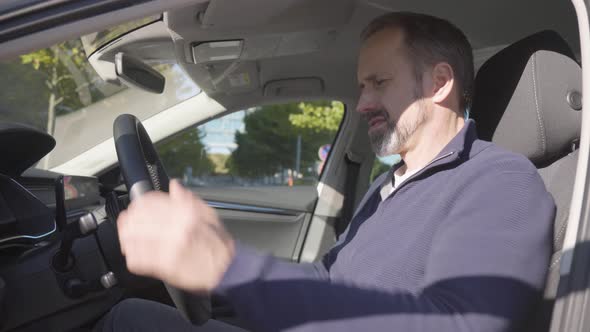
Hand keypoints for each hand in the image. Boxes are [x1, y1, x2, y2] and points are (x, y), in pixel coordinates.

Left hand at [117, 180, 234, 292]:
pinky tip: (134, 253)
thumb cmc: (219, 243)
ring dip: (127, 238)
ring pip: (134, 239)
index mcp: (186, 212)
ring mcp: (169, 247)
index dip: (139, 204)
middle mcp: (176, 227)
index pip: (150, 202)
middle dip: (128, 221)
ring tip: (127, 238)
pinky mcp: (165, 266)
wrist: (228, 269)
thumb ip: (189, 199)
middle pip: (137, 219)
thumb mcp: (209, 214)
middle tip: (126, 223)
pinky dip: (132, 256)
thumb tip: (174, 186)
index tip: (136, 207)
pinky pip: (138, 259)